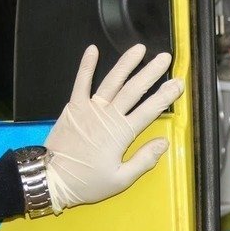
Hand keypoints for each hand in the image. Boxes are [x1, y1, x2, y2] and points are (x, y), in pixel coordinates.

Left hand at [44, 44, 183, 211]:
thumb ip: (144, 160)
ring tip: (139, 48)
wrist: (50, 179)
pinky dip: (86, 66)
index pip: (150, 110)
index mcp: (122, 134)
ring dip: (127, 63)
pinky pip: (81, 83)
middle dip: (151, 72)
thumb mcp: (121, 180)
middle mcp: (108, 116)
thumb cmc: (88, 182)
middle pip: (135, 89)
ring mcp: (90, 109)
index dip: (166, 95)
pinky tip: (92, 50)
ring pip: (112, 81)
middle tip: (165, 58)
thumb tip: (163, 143)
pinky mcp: (73, 107)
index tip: (178, 83)